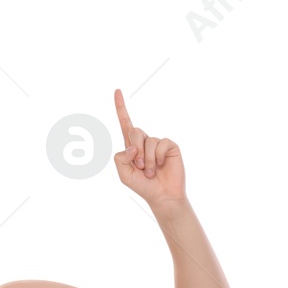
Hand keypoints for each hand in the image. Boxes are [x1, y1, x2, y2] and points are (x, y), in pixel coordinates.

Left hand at [112, 88, 185, 207]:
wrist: (162, 196)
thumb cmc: (143, 186)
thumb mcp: (123, 174)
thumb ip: (120, 158)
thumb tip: (132, 145)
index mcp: (131, 146)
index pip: (125, 123)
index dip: (120, 107)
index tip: (117, 91)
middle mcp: (144, 142)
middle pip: (134, 131)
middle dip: (136, 150)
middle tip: (140, 167)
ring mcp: (158, 143)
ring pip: (148, 140)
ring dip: (147, 159)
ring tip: (151, 172)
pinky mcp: (170, 146)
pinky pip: (161, 143)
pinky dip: (158, 156)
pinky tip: (161, 164)